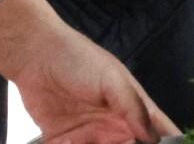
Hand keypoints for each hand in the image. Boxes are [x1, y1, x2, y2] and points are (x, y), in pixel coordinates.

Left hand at [0, 0, 175, 143]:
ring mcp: (89, 136)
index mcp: (133, 110)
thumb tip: (153, 138)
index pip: (158, 134)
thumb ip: (133, 108)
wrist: (35, 57)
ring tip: (81, 139)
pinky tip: (65, 140)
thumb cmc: (81, 60)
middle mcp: (114, 127)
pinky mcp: (63, 142)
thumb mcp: (113, 80)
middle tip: (105, 141)